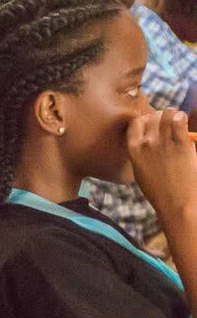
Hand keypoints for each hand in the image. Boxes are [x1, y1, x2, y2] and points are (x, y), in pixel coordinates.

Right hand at [127, 107, 196, 225]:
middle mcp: (146, 143)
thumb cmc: (159, 191)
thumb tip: (148, 138)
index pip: (136, 122)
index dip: (146, 120)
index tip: (154, 126)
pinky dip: (182, 118)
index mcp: (133, 149)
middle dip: (162, 118)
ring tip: (179, 122)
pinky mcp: (181, 144)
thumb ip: (141, 152)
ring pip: (167, 113)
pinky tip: (184, 122)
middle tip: (170, 126)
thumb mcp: (140, 171)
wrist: (176, 204)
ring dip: (174, 115)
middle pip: (153, 116)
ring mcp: (163, 143)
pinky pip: (179, 120)